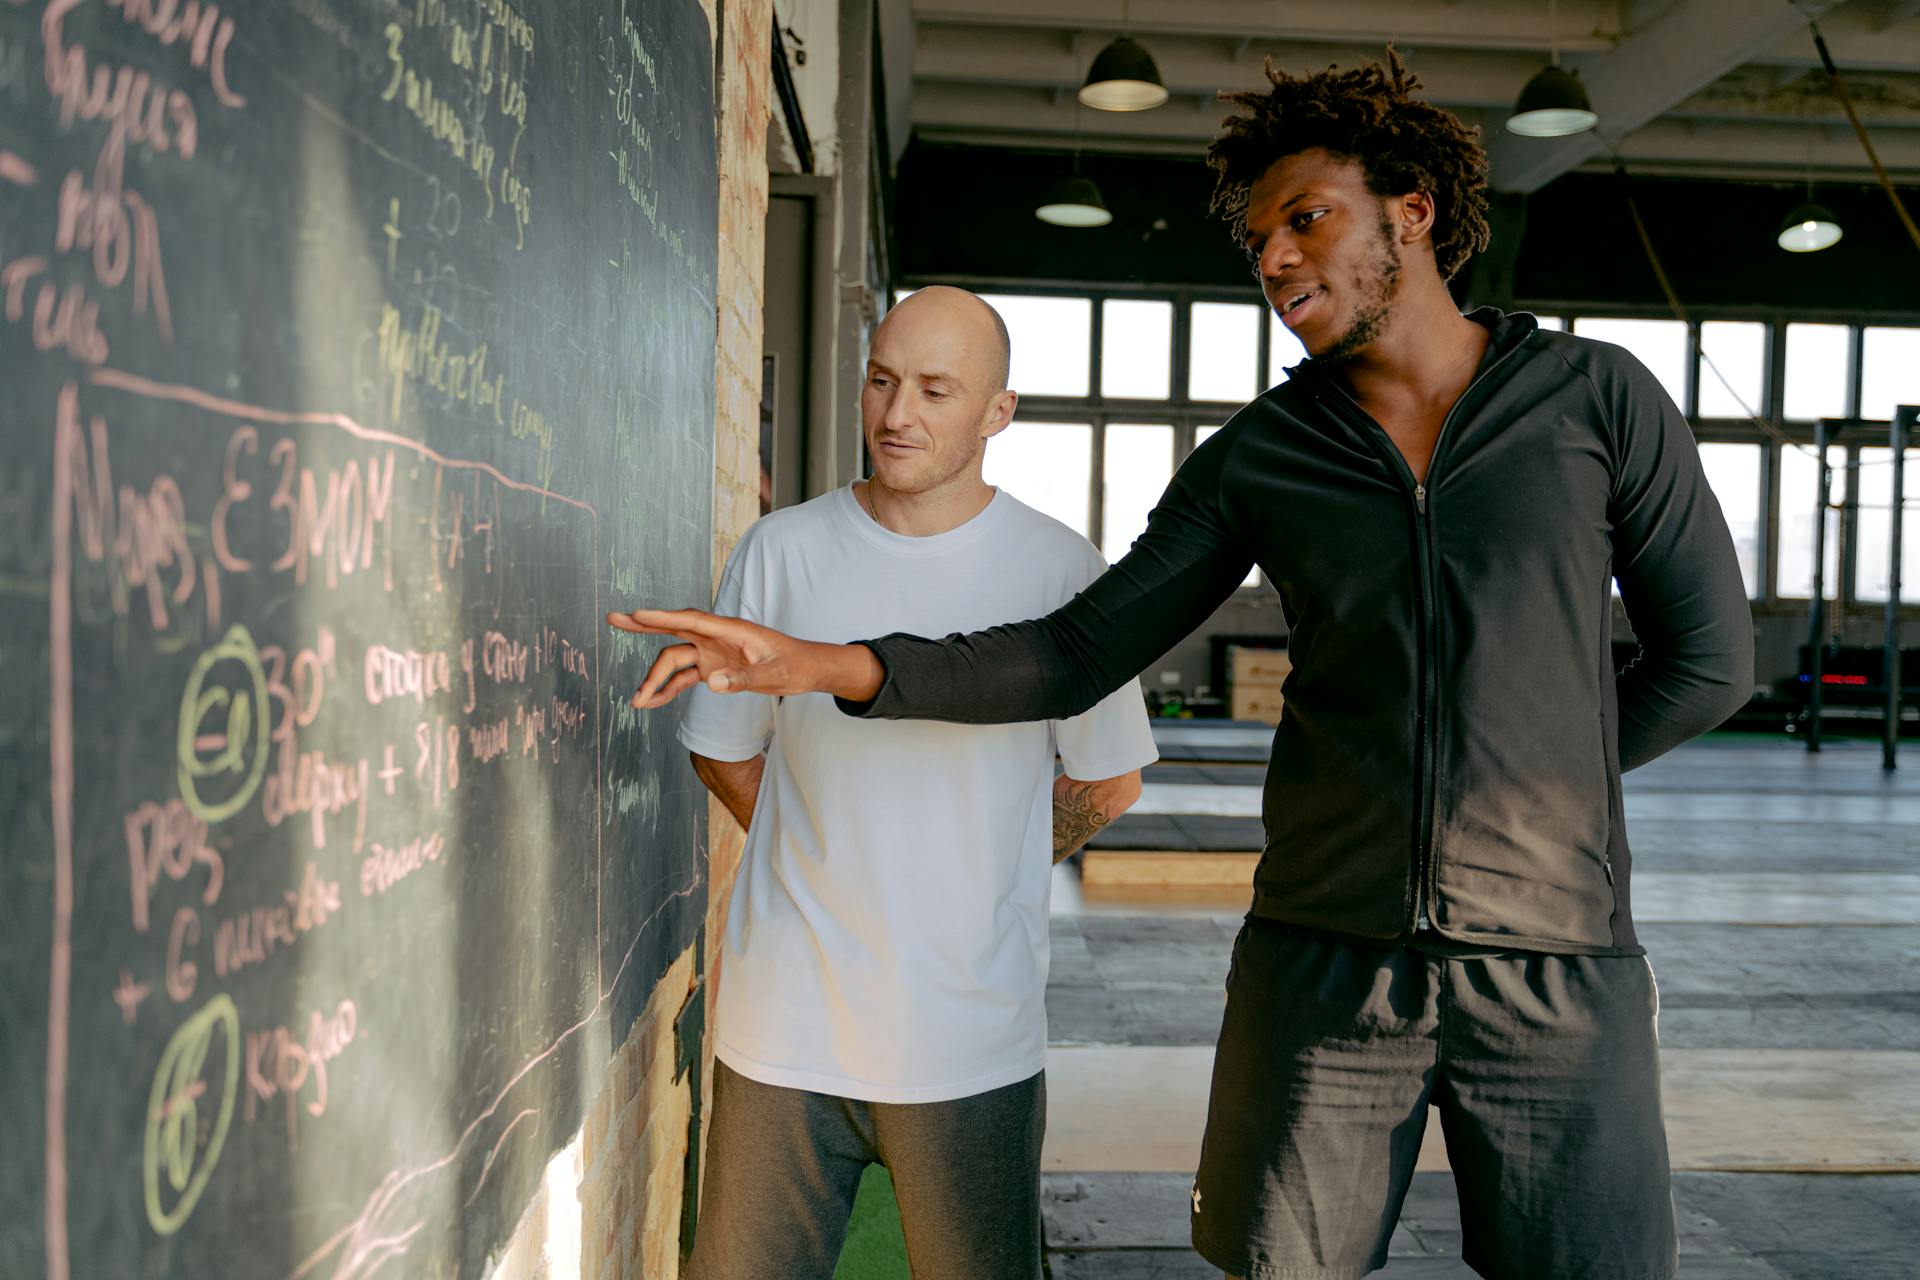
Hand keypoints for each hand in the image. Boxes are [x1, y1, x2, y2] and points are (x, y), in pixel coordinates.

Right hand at [605, 609, 882, 708]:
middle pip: (673, 630)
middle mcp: (716, 638)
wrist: (806, 669)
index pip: (691, 620)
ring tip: (637, 703)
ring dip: (655, 679)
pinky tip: (652, 703)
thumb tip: (710, 682)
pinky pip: (684, 678)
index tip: (638, 614)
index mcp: (731, 630)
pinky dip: (668, 690)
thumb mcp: (774, 674)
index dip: (663, 617)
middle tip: (613, 618)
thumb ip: (743, 678)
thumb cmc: (794, 665)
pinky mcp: (712, 668)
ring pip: (674, 660)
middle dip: (643, 626)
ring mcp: (712, 653)